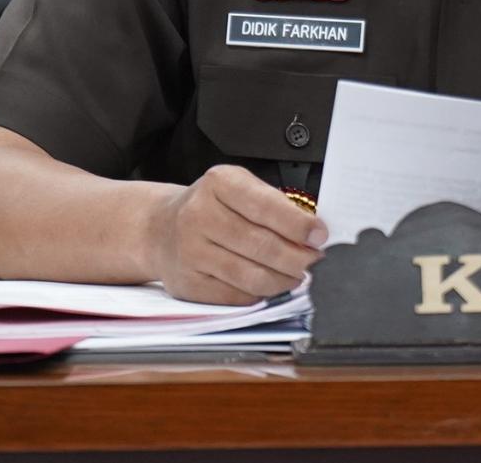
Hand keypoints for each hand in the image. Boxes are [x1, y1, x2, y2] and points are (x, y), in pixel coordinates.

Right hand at [145, 165, 326, 304]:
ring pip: (251, 275)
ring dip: (284, 280)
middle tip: (315, 260)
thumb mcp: (239, 188)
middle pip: (261, 245)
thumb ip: (273, 204)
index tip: (320, 235)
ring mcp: (190, 252)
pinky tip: (271, 285)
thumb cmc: (211, 207)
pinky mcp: (188, 284)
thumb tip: (312, 232)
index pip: (265, 206)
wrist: (160, 229)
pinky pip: (235, 295)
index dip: (298, 224)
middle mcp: (199, 216)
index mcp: (218, 184)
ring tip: (298, 275)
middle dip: (297, 257)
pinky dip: (260, 293)